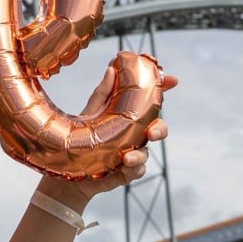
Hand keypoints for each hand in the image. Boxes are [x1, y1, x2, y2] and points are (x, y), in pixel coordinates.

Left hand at [36, 69, 175, 210]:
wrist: (69, 170)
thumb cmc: (82, 137)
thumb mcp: (91, 112)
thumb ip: (103, 93)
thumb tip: (111, 68)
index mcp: (129, 117)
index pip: (150, 102)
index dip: (163, 90)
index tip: (173, 80)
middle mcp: (134, 135)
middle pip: (157, 129)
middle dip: (160, 129)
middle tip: (153, 132)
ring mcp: (132, 154)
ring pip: (146, 153)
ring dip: (140, 155)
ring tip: (127, 157)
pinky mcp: (125, 172)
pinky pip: (137, 170)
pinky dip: (133, 169)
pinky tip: (124, 167)